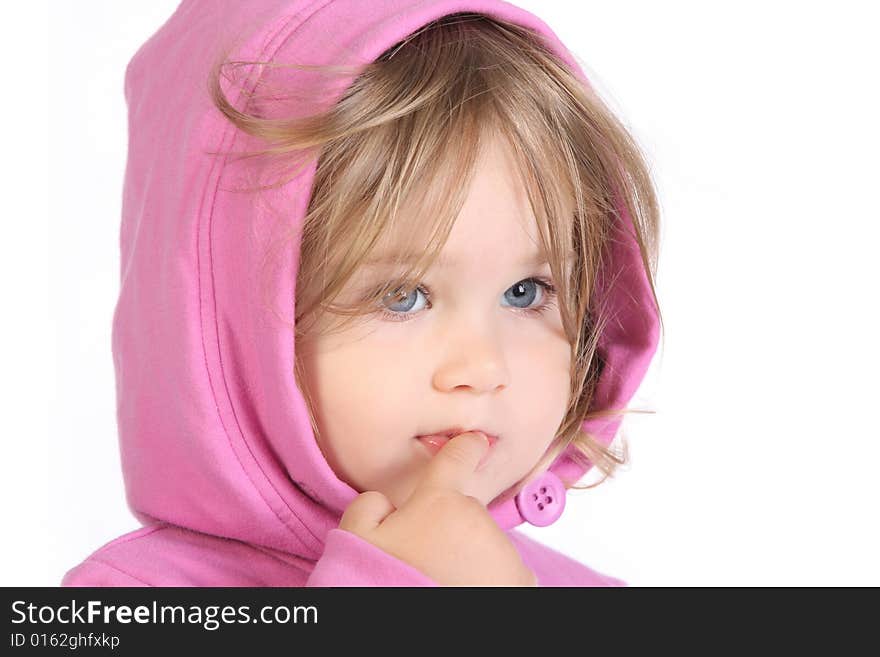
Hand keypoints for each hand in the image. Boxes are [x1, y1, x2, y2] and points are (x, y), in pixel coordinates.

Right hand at [339, 432, 537, 586]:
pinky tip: (465, 592)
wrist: (413, 635)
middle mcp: (478, 519)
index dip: (467, 447)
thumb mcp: (356, 539)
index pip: (457, 458)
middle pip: (466, 513)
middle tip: (424, 560)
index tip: (476, 441)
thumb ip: (369, 506)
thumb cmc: (383, 583)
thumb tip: (383, 500)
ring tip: (442, 583)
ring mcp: (503, 551)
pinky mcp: (520, 582)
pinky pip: (506, 572)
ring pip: (486, 544)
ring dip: (470, 558)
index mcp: (439, 501)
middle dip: (449, 530)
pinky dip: (492, 581)